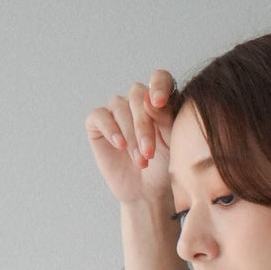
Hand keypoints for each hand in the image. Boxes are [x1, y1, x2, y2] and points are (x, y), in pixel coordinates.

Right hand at [85, 69, 177, 208]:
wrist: (147, 191)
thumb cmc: (163, 166)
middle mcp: (136, 101)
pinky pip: (100, 116)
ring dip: (130, 135)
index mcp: (158, 99)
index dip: (158, 85)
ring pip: (119, 106)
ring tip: (141, 160)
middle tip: (149, 152)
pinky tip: (119, 145)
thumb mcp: (172, 143)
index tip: (160, 102)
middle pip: (137, 95)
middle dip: (143, 124)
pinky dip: (110, 129)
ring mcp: (116, 110)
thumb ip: (166, 119)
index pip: (160, 78)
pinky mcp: (98, 123)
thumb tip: (151, 99)